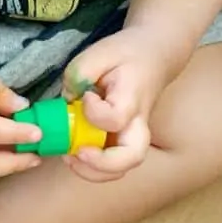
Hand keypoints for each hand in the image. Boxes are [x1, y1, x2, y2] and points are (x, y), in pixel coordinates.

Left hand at [62, 26, 171, 182]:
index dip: (94, 112)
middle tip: (78, 152)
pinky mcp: (121, 144)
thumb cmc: (127, 54)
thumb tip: (68, 97)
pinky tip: (73, 153)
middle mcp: (136, 124)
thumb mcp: (102, 51)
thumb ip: (80, 71)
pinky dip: (90, 168)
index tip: (86, 95)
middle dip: (101, 164)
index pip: (115, 118)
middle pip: (131, 158)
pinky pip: (110, 167)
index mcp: (133, 99)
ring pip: (120, 170)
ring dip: (93, 171)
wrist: (154, 57)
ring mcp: (130, 137)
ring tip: (70, 156)